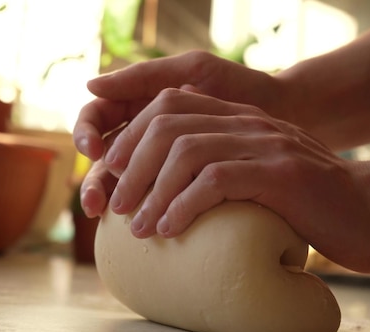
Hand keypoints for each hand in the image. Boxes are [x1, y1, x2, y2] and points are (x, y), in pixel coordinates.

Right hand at [74, 51, 281, 215]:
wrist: (283, 110)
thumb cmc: (239, 84)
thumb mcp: (193, 70)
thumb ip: (143, 75)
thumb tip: (91, 84)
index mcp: (138, 102)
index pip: (95, 117)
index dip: (85, 132)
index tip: (94, 150)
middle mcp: (144, 132)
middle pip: (102, 158)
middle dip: (95, 180)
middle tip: (97, 202)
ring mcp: (162, 160)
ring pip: (123, 184)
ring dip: (114, 200)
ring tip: (116, 218)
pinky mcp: (183, 182)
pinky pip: (155, 198)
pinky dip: (147, 209)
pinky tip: (146, 224)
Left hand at [105, 89, 369, 271]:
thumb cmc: (305, 204)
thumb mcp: (255, 176)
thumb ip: (216, 170)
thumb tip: (159, 197)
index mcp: (238, 117)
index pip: (168, 104)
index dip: (131, 136)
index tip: (113, 173)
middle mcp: (249, 122)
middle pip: (167, 123)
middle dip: (131, 166)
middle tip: (117, 204)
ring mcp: (266, 143)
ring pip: (185, 151)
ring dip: (152, 192)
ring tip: (139, 227)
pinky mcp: (281, 173)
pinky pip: (216, 181)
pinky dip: (184, 206)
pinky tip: (171, 229)